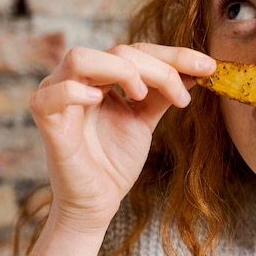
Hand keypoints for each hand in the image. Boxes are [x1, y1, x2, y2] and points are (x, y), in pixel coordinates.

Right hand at [29, 43, 214, 233]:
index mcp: (102, 77)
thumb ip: (162, 94)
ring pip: (82, 58)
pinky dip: (74, 91)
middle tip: (182, 95)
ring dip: (121, 71)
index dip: (174, 55)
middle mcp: (78, 81)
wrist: (98, 203)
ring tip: (142, 95)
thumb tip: (196, 71)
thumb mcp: (145, 120)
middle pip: (118, 52)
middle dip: (159, 68)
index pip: (138, 51)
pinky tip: (99, 99)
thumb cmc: (116, 161)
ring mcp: (58, 98)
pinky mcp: (47, 123)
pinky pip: (50, 95)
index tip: (209, 66)